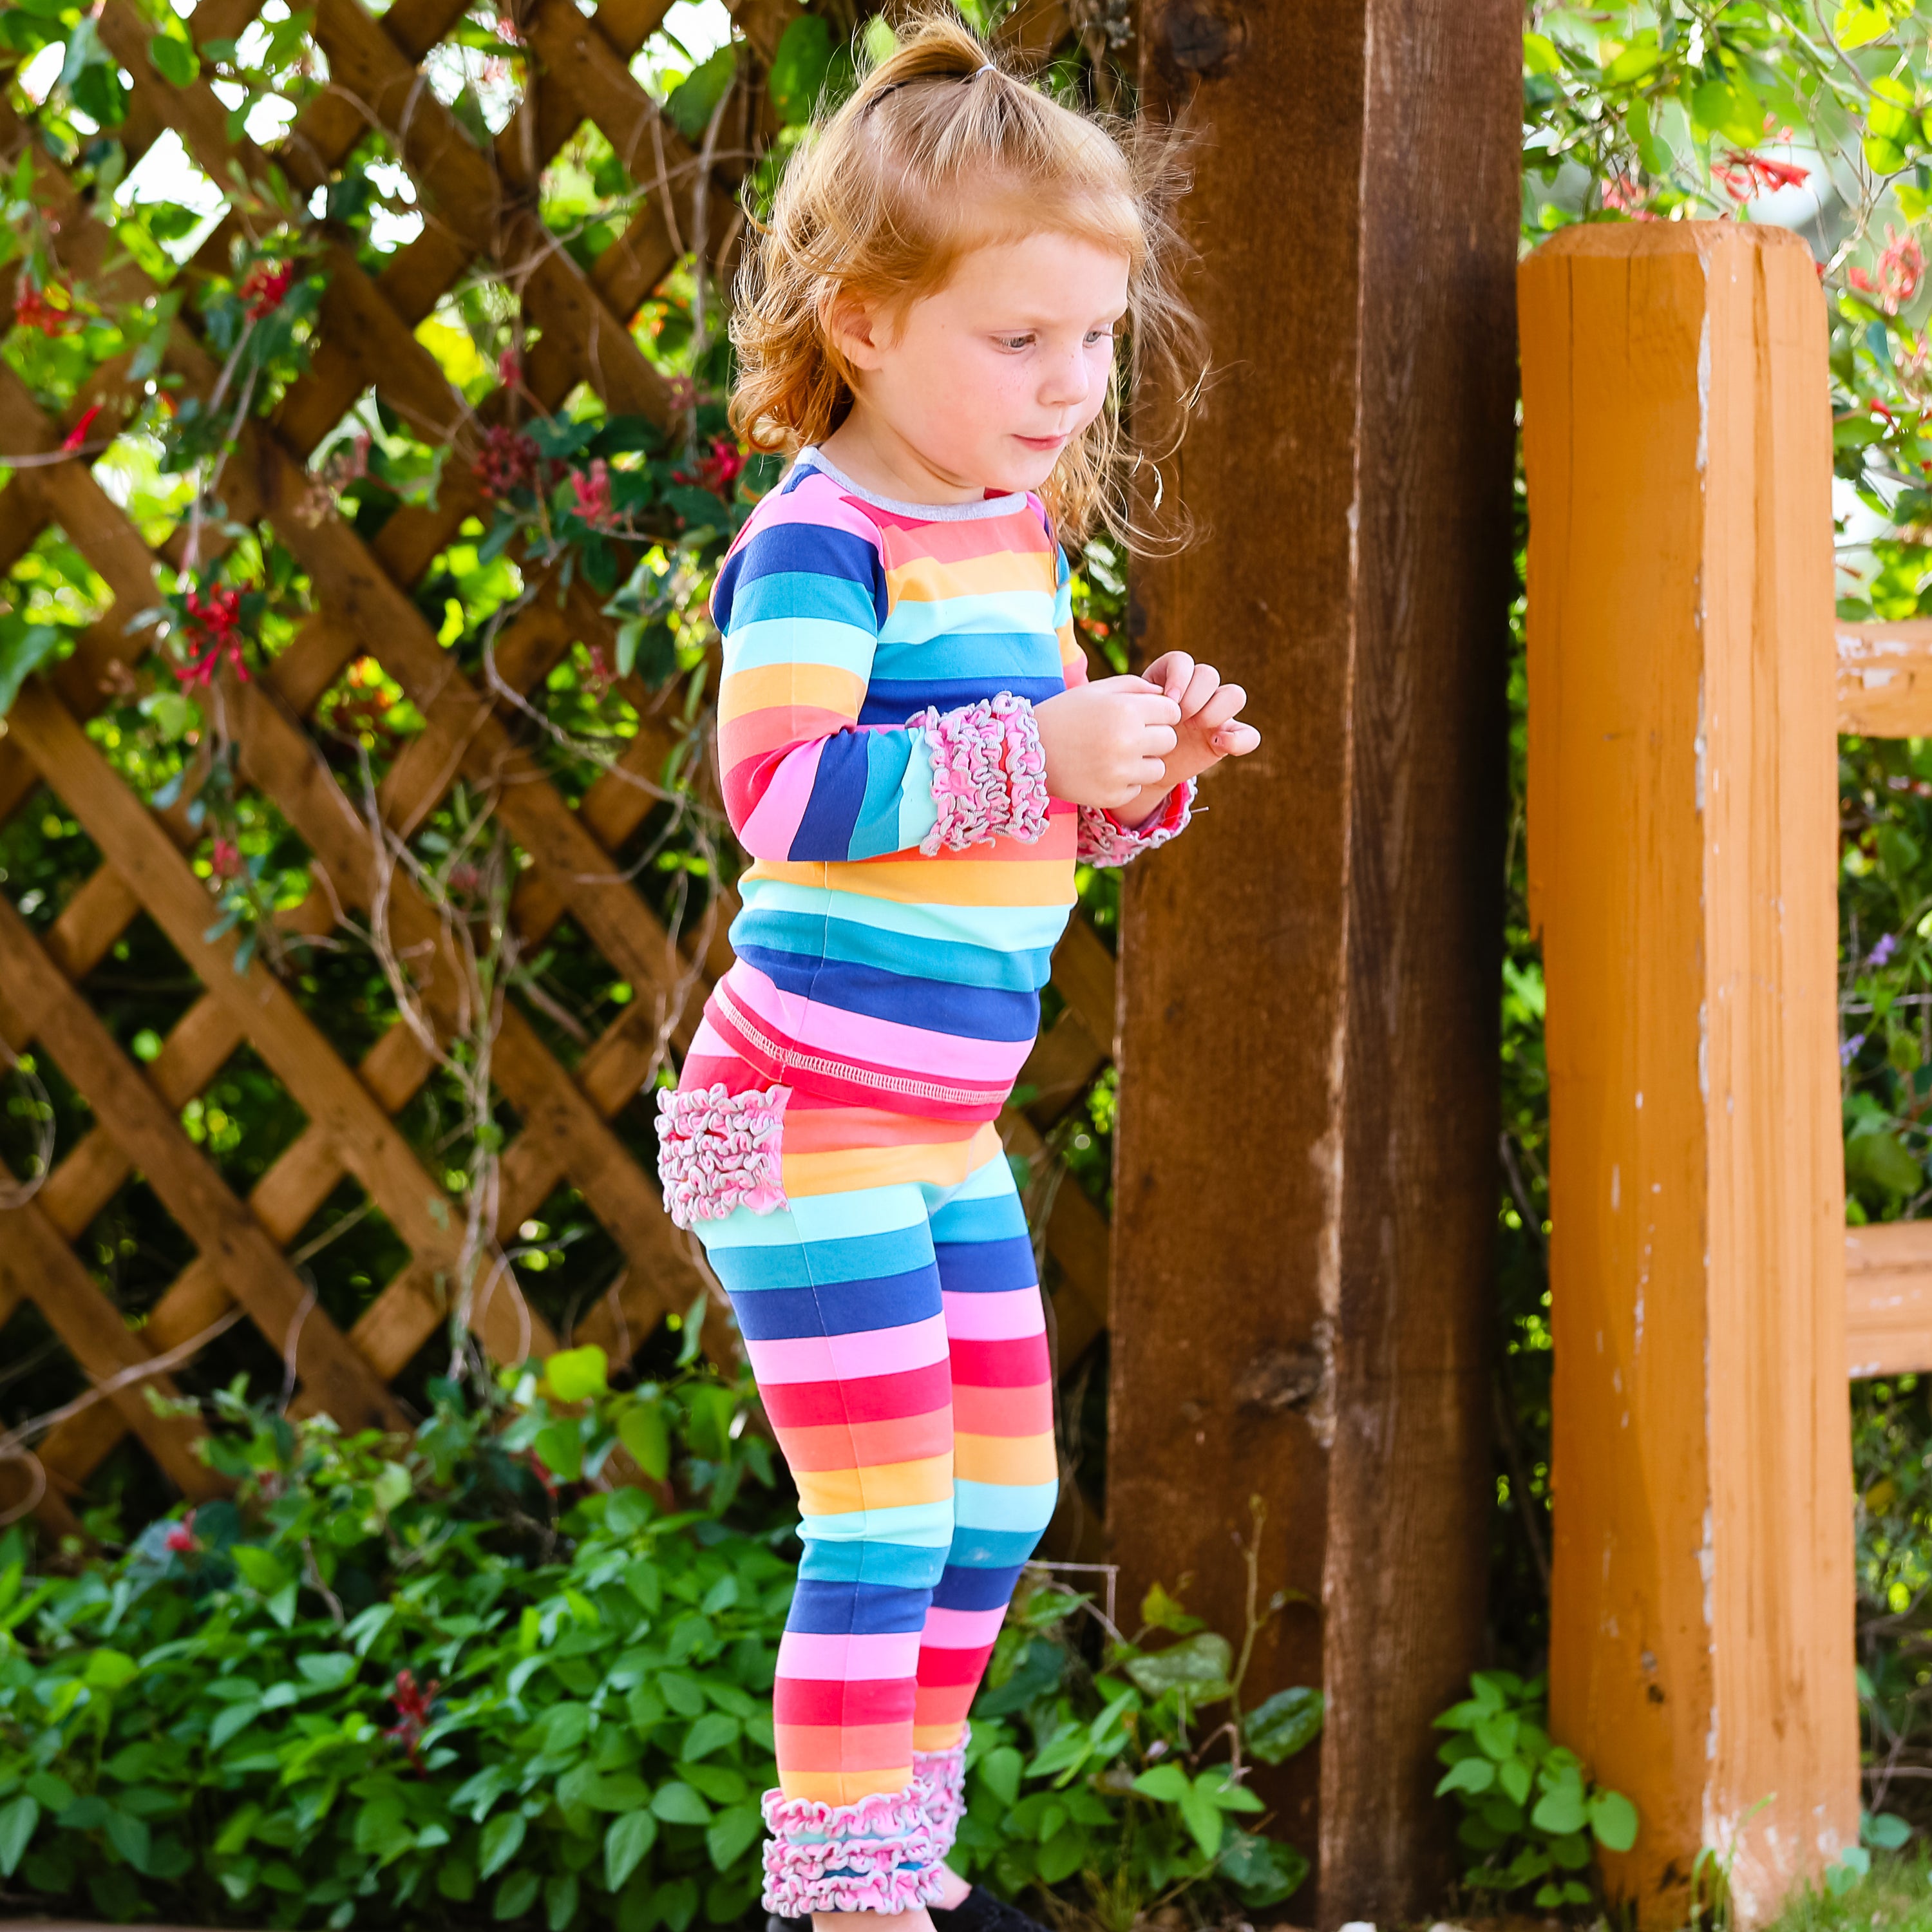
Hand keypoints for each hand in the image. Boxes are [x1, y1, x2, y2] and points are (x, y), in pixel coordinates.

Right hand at [1033, 675, 1181, 810]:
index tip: (1144, 715)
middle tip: (1130, 736)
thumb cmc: (1065, 715)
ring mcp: (1120, 772)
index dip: (1161, 712)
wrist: (1027, 753)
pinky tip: (1103, 771)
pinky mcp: (1112, 795)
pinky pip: (1137, 787)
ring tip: (1118, 755)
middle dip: (1155, 736)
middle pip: (1170, 740)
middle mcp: (1127, 741)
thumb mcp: (1096, 691)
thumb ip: (1134, 686)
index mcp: (1125, 710)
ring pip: (1158, 768)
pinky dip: (1125, 781)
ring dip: (1144, 762)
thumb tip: (1166, 694)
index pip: (1172, 711)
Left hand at [1107, 653, 1260, 825]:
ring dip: (1217, 709)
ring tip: (1197, 727)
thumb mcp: (1128, 717)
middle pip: (1209, 674)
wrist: (1141, 768)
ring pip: (1234, 694)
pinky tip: (1219, 744)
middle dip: (1194, 695)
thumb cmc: (1131, 738)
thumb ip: (1135, 701)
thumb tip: (1155, 695)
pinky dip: (1240, 738)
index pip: (1182, 661)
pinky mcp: (1227, 737)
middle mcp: (1196, 692)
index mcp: (1169, 681)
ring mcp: (1215, 714)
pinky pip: (1249, 734)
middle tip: (1179, 717)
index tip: (1167, 700)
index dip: (1178, 677)